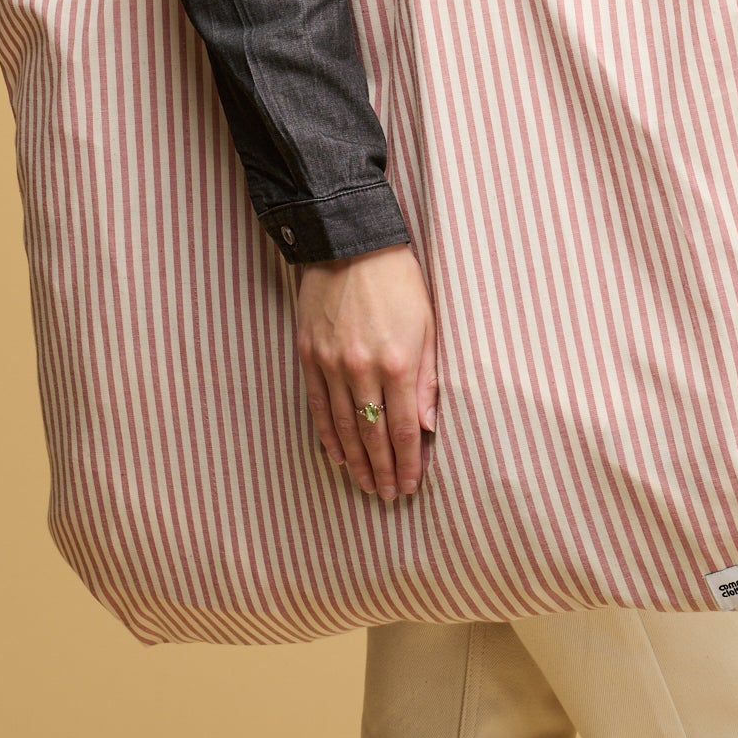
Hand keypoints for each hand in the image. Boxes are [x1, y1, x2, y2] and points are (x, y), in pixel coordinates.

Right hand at [295, 242, 437, 498]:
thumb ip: (428, 377)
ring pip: (343, 427)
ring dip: (356, 462)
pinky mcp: (308, 355)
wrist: (349, 242)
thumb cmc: (398, 280)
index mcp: (398, 362)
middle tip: (388, 495)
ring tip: (365, 485)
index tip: (411, 485)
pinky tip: (336, 456)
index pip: (405, 428)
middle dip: (383, 470)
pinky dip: (326, 436)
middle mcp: (362, 370)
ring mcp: (331, 364)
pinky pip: (317, 406)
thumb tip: (427, 426)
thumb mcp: (428, 324)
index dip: (409, 462)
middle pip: (373, 436)